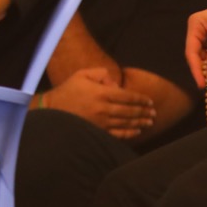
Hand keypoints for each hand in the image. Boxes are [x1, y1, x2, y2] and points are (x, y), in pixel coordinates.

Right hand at [41, 68, 155, 138]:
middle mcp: (104, 108)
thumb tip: (115, 82)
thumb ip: (100, 73)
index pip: (127, 96)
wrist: (53, 110)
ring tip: (150, 122)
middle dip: (144, 111)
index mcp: (102, 92)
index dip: (141, 99)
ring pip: (126, 122)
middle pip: (130, 110)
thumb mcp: (82, 74)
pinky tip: (137, 131)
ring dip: (140, 122)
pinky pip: (118, 133)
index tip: (150, 101)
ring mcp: (101, 122)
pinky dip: (129, 133)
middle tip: (154, 113)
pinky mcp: (98, 131)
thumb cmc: (68, 90)